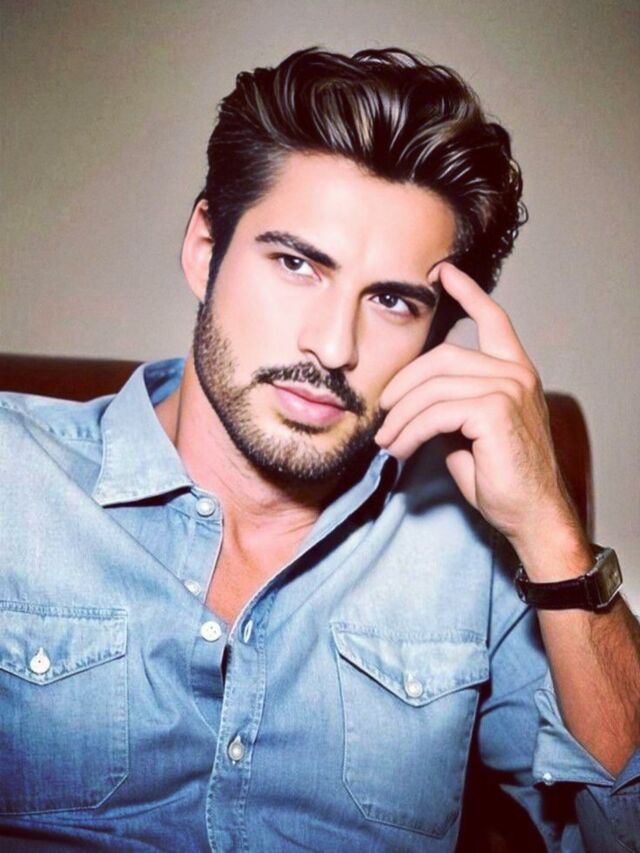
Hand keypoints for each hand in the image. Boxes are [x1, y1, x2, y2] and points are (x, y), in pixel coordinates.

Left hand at [375, 262, 582, 552]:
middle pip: (443, 357)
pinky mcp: (496, 411)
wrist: (530, 514)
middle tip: (382, 413)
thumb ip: (451, 403)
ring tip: (385, 439)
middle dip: (403, 384)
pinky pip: (436, 411)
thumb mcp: (470, 431)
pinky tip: (399, 448)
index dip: (467, 292)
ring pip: (434, 386)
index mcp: (514, 370)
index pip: (493, 319)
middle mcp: (516, 373)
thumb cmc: (500, 476)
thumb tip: (410, 399)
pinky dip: (409, 430)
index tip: (443, 273)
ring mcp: (509, 389)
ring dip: (400, 415)